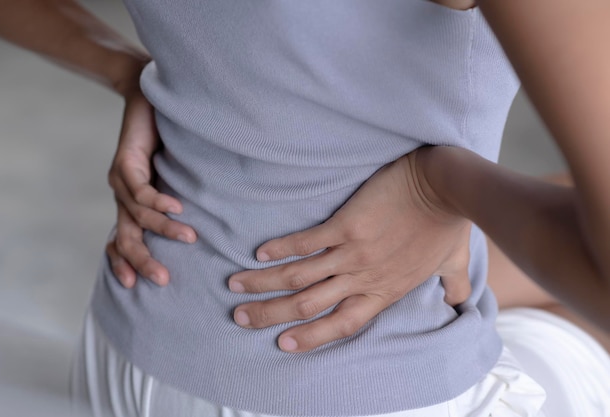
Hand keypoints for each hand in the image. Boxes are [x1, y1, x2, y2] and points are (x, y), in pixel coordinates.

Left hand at [106, 89, 195, 287]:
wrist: (150, 99)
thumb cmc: (170, 141)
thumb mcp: (176, 179)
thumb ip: (181, 202)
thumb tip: (209, 228)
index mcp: (132, 206)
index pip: (121, 241)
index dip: (124, 263)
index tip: (134, 286)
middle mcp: (122, 198)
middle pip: (126, 238)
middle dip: (142, 260)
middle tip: (164, 280)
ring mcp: (121, 182)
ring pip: (137, 216)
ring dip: (165, 229)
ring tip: (190, 239)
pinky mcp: (125, 162)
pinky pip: (141, 189)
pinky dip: (159, 201)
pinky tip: (178, 208)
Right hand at [228, 150, 471, 351]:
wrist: (445, 187)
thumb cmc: (448, 224)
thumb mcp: (453, 263)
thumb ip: (454, 287)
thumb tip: (460, 302)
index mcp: (384, 291)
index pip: (341, 324)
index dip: (309, 337)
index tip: (282, 343)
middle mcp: (363, 279)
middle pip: (307, 305)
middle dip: (269, 314)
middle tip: (240, 317)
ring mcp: (352, 253)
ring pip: (298, 277)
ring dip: (263, 284)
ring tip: (236, 286)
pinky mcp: (346, 225)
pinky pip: (305, 242)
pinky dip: (280, 249)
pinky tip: (259, 253)